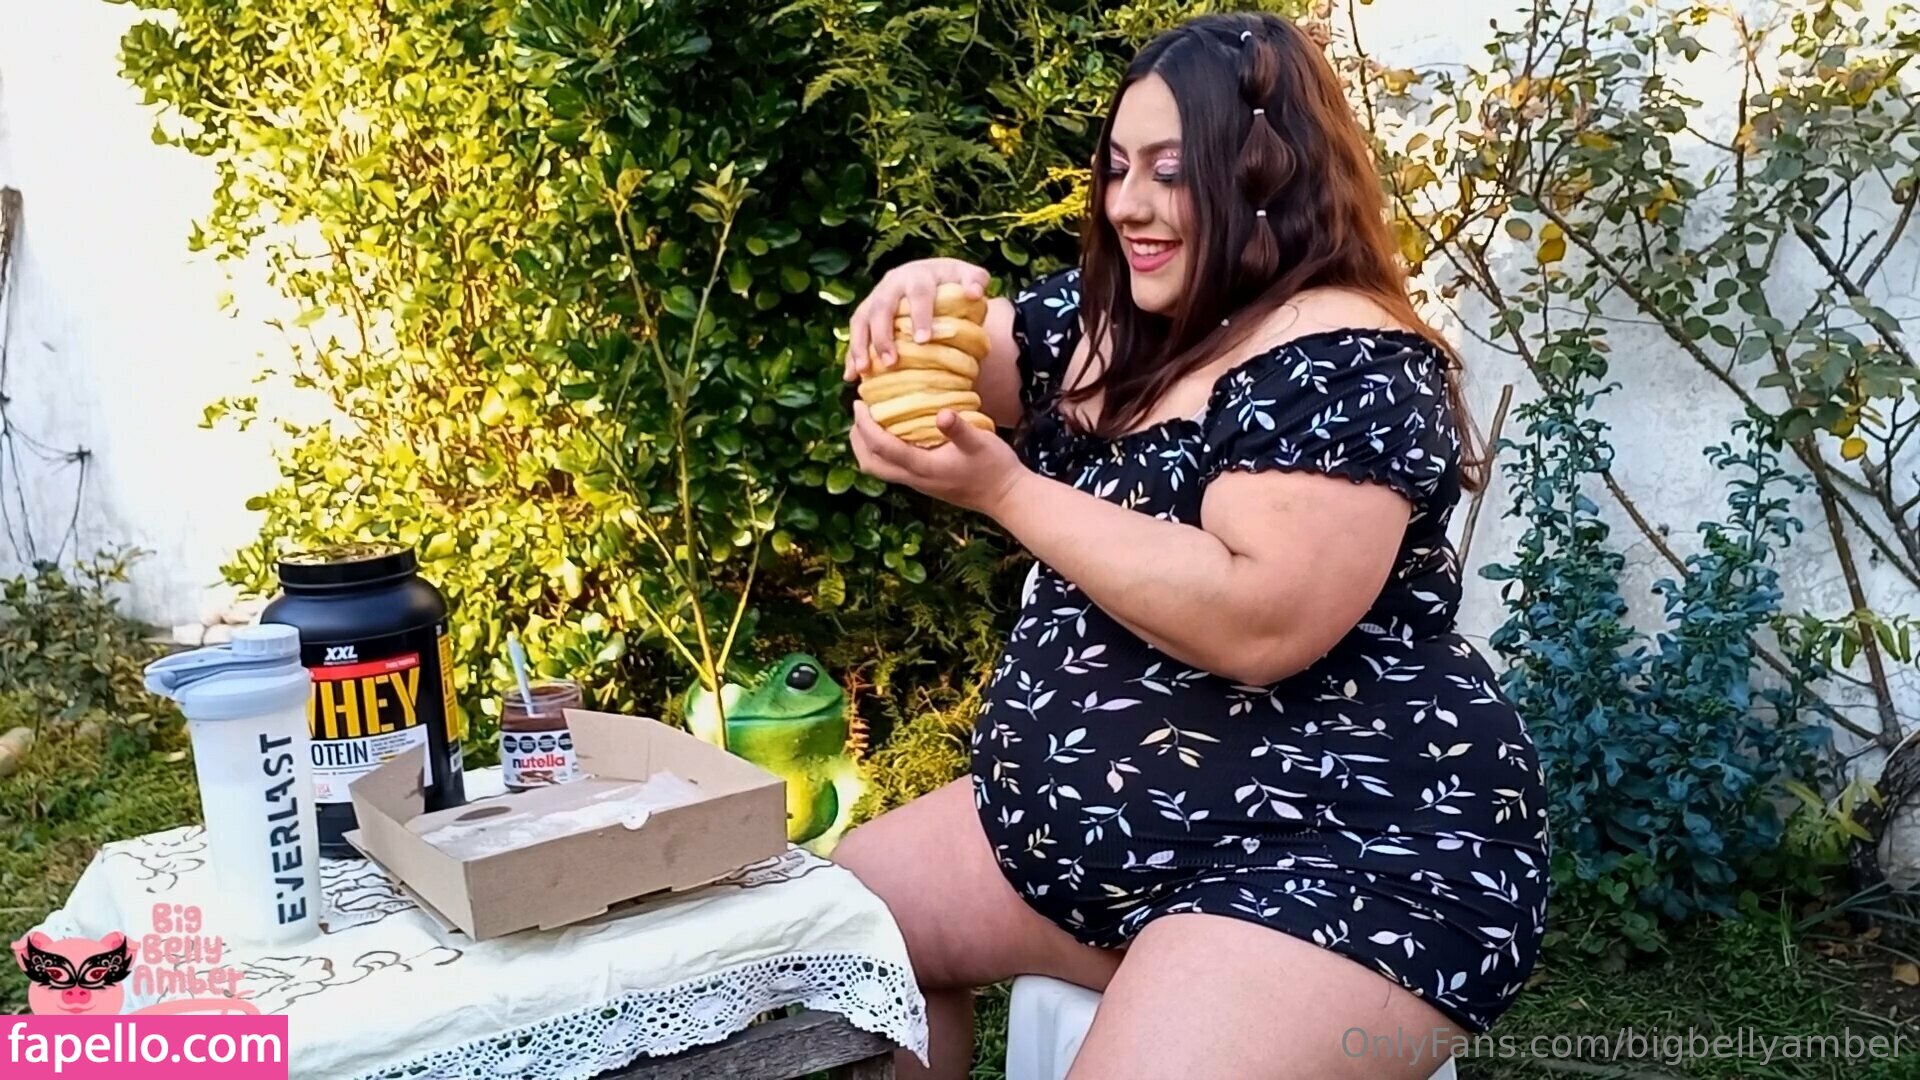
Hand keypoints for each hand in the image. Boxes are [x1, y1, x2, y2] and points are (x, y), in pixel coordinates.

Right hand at [844, 258, 990, 380]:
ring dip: (861, 345)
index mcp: (919, 275)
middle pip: (882, 307)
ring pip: (862, 318)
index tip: (924, 341)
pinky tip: (851, 376)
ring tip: (864, 371)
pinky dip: (851, 353)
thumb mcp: (969, 276)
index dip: (920, 316)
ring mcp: (876, 296)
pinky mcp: (866, 311)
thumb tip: (976, 294)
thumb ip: (977, 281)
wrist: (932, 276)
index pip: (919, 294)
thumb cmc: (954, 283)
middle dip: (884, 335)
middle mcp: (893, 283)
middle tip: (891, 362)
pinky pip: (855, 332)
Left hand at [849, 401, 1027, 516]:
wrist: (1006, 497)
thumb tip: (942, 413)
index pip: (881, 447)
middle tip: (859, 411)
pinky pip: (891, 468)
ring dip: (866, 447)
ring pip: (878, 469)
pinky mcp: (924, 482)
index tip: (859, 403)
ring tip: (869, 421)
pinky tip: (893, 433)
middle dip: (857, 438)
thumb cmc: (995, 467)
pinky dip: (882, 451)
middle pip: (870, 463)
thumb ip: (960, 429)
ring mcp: (918, 483)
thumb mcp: (981, 442)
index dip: (865, 425)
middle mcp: (915, 478)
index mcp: (923, 467)